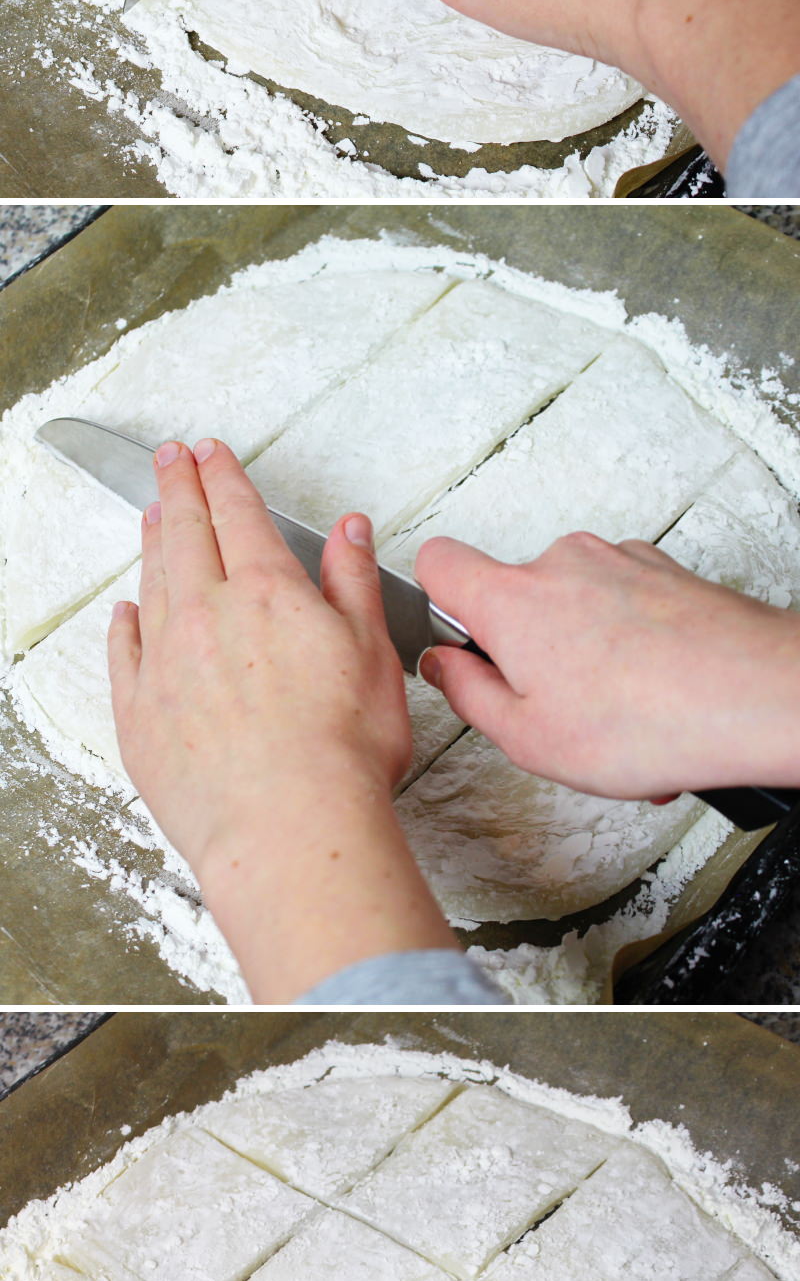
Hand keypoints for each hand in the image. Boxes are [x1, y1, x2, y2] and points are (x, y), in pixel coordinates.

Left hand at [107, 440, 452, 1000]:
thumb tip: (350, 534)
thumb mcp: (373, 653)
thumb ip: (354, 584)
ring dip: (153, 544)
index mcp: (267, 593)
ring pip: (153, 584)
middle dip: (177, 488)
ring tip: (153, 517)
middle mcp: (207, 616)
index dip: (224, 476)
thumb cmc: (341, 754)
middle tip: (169, 459)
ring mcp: (166, 665)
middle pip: (185, 535)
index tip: (210, 452)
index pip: (238, 514)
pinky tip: (127, 612)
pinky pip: (125, 652)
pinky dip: (126, 623)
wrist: (289, 828)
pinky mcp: (140, 715)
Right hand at [415, 531, 799, 800]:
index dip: (435, 601)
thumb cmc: (648, 721)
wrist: (753, 697)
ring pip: (576, 606)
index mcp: (512, 600)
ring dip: (585, 657)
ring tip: (617, 720)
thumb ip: (468, 694)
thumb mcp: (527, 738)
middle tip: (553, 709)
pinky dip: (629, 647)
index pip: (438, 561)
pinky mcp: (664, 571)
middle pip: (516, 595)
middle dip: (527, 650)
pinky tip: (651, 699)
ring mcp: (618, 561)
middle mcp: (562, 563)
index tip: (456, 642)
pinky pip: (624, 606)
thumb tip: (443, 667)